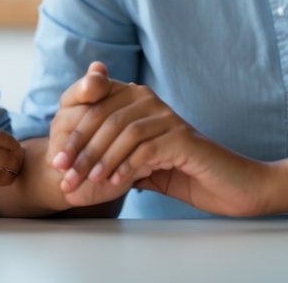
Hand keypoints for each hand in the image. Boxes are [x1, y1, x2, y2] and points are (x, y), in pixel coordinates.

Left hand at [52, 65, 269, 215]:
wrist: (231, 185)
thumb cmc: (185, 172)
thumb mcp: (141, 161)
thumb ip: (116, 151)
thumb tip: (78, 157)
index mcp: (139, 101)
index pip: (96, 107)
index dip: (73, 133)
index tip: (56, 161)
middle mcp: (152, 102)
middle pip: (105, 117)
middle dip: (80, 148)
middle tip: (64, 174)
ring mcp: (169, 118)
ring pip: (123, 130)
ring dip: (99, 158)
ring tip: (86, 182)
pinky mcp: (183, 139)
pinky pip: (146, 148)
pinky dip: (126, 166)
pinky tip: (114, 183)